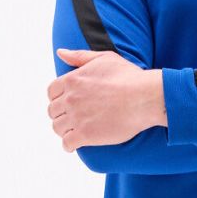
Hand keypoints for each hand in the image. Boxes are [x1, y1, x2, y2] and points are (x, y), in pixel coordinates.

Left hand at [46, 49, 165, 152]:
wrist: (144, 97)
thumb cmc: (129, 76)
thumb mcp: (105, 58)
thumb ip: (80, 56)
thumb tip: (60, 52)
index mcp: (72, 80)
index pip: (52, 91)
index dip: (58, 97)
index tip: (66, 102)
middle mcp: (71, 98)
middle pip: (53, 111)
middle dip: (61, 114)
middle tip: (72, 117)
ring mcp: (76, 117)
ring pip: (58, 127)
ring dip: (64, 129)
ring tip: (73, 131)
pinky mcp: (85, 135)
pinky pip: (67, 143)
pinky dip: (68, 145)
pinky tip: (74, 145)